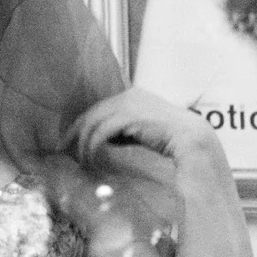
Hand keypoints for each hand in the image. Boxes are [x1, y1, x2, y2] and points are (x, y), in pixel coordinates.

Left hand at [67, 88, 221, 169]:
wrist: (194, 142)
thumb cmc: (171, 141)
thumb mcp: (143, 132)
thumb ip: (124, 133)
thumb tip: (103, 144)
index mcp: (132, 96)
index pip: (98, 108)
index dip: (81, 124)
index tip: (70, 141)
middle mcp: (128, 95)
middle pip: (91, 113)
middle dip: (74, 132)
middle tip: (63, 150)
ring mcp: (129, 103)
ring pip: (93, 122)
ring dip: (83, 143)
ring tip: (80, 160)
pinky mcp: (129, 116)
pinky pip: (100, 132)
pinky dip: (92, 146)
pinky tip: (91, 159)